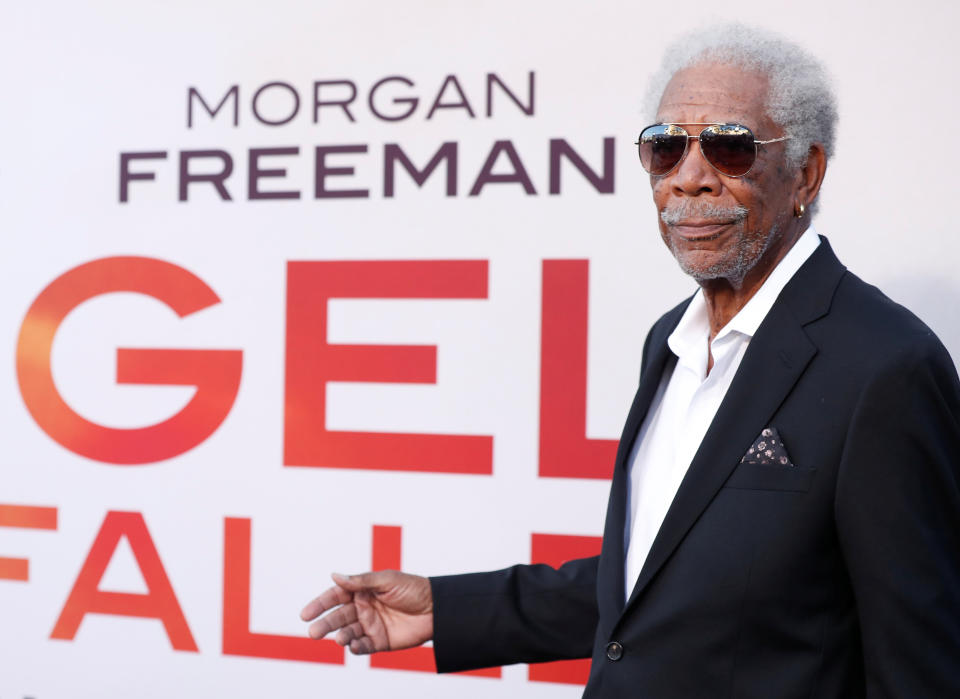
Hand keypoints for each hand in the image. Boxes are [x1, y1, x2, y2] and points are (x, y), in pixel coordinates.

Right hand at [300, 570, 433, 654]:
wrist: (437, 608)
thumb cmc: (412, 588)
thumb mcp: (386, 580)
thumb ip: (360, 581)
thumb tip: (334, 575)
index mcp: (362, 590)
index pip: (336, 596)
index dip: (320, 604)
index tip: (305, 613)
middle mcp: (363, 608)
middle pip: (339, 617)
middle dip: (325, 624)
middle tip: (312, 632)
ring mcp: (371, 625)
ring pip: (349, 632)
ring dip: (341, 636)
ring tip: (340, 638)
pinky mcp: (380, 641)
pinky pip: (363, 646)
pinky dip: (356, 647)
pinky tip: (352, 645)